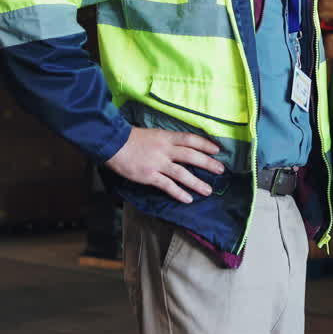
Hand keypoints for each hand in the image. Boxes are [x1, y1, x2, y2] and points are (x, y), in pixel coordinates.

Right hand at [104, 126, 224, 203]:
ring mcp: (157, 163)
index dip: (205, 144)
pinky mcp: (149, 175)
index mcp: (166, 137)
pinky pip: (167, 186)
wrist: (112, 143)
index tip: (217, 150)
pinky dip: (179, 193)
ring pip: (182, 173)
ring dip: (197, 183)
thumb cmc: (131, 139)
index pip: (190, 139)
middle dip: (208, 163)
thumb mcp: (152, 134)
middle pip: (191, 156)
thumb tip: (180, 147)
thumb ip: (166, 140)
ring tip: (208, 190)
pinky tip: (188, 199)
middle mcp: (165, 149)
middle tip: (220, 170)